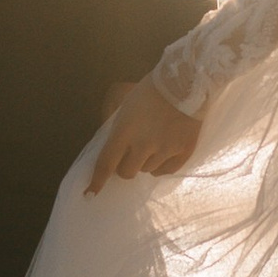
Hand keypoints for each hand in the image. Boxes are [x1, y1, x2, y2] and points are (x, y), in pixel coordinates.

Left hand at [86, 72, 202, 194]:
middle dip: (125, 165)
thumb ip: (111, 119)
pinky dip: (161, 166)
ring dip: (145, 162)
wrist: (187, 82)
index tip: (90, 194)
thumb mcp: (122, 97)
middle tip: (131, 153)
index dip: (97, 181)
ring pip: (148, 171)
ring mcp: (165, 150)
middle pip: (127, 173)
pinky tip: (163, 152)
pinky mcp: (184, 152)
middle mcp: (144, 145)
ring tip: (153, 143)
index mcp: (124, 131)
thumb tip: (108, 140)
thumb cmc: (150, 88)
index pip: (106, 164)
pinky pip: (167, 171)